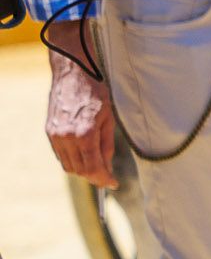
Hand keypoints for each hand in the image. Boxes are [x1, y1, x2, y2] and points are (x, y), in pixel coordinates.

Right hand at [45, 45, 115, 188]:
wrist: (73, 75)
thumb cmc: (96, 94)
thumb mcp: (108, 120)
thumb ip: (107, 145)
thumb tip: (107, 167)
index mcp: (84, 134)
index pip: (93, 168)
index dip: (103, 179)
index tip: (113, 183)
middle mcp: (66, 137)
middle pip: (79, 170)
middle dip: (94, 176)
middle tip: (107, 176)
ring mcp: (55, 135)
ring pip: (67, 165)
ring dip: (82, 170)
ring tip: (97, 166)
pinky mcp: (49, 131)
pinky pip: (60, 154)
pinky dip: (72, 159)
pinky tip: (84, 155)